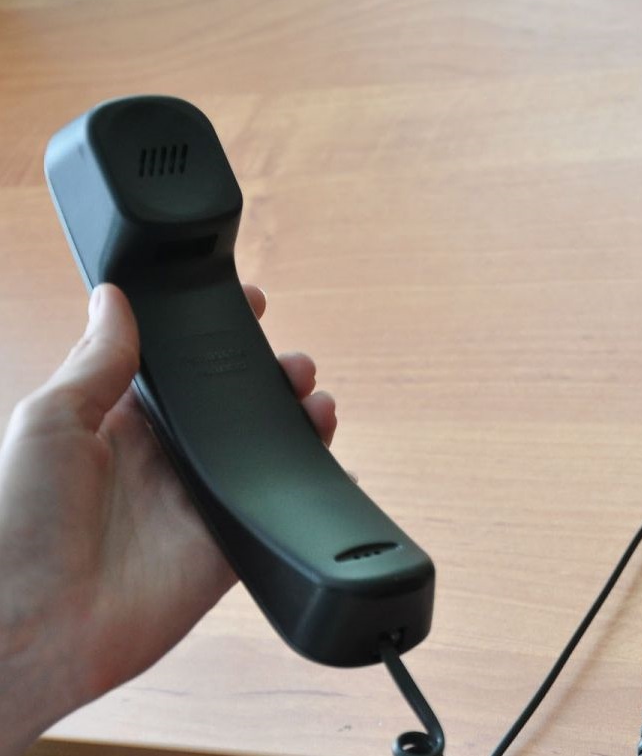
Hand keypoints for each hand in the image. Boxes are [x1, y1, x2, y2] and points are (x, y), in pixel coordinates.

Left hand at [0, 283, 337, 754]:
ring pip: (262, 450)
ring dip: (295, 419)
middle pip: (231, 406)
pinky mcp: (225, 546)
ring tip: (313, 394)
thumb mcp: (49, 420)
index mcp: (115, 423)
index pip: (180, 368)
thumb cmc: (15, 523)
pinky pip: (277, 507)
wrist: (32, 624)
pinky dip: (309, 481)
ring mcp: (196, 503)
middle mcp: (161, 460)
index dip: (215, 338)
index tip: (249, 306)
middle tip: (293, 362)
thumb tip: (113, 300)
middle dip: (268, 377)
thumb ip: (97, 362)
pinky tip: (327, 452)